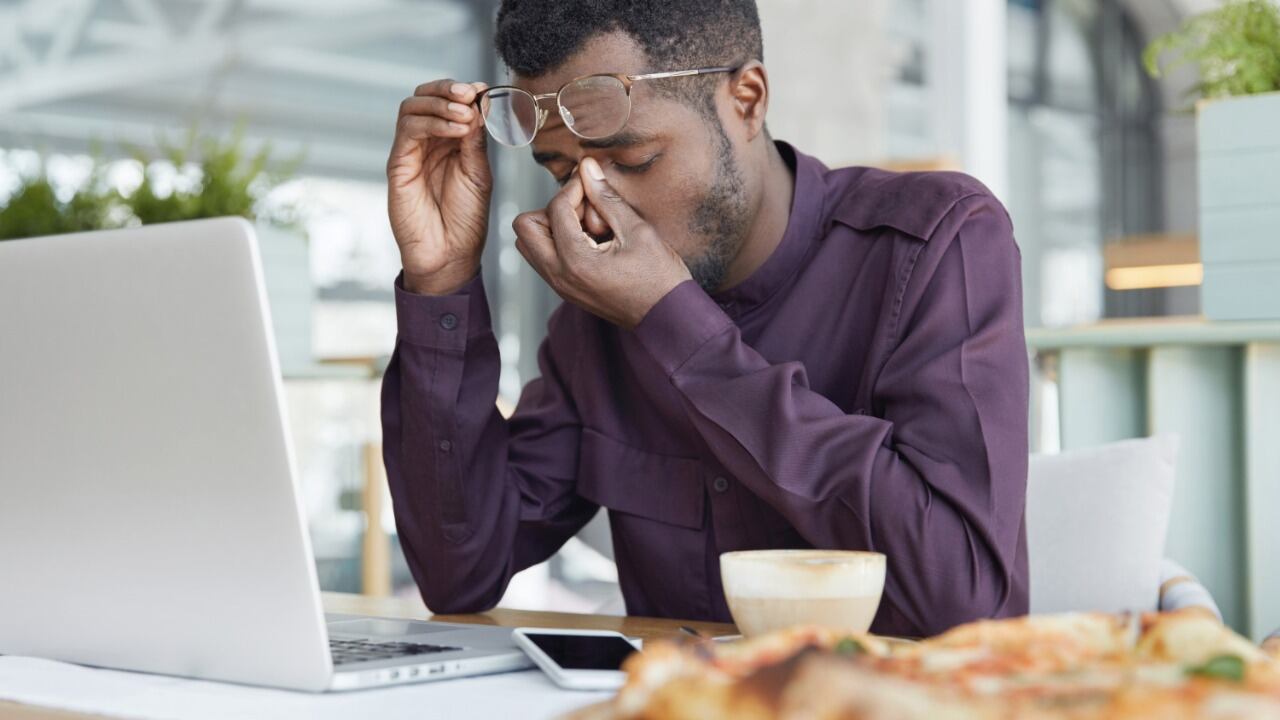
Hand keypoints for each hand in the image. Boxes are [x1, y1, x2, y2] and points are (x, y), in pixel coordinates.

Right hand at [387, 78, 490, 294]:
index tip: (484, 90)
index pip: (449, 101)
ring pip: (413, 107)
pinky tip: (455, 130)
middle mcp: (428, 142)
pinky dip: (432, 123)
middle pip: (426, 96)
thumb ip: (475, 139)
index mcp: (450, 142)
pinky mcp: (398, 164)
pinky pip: (408, 131)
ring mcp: (411, 152)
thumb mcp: (479, 172)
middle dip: (448, 89)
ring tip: (465, 115)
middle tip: (470, 94)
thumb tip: (477, 104)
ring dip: (440, 103)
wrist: (450, 253)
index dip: (464, 90)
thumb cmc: (466, 219)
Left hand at [512, 157, 692, 328]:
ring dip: (552, 226)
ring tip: (587, 225)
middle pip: (525, 227)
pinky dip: (558, 242)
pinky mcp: (565, 290)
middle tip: (584, 208)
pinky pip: (543, 258)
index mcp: (576, 261)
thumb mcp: (637, 231)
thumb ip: (607, 198)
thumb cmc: (659, 277)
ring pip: (529, 244)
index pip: (555, 208)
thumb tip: (587, 168)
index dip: (574, 187)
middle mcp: (559, 276)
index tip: (592, 181)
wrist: (667, 317)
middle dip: (551, 208)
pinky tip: (590, 240)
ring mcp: (560, 286)